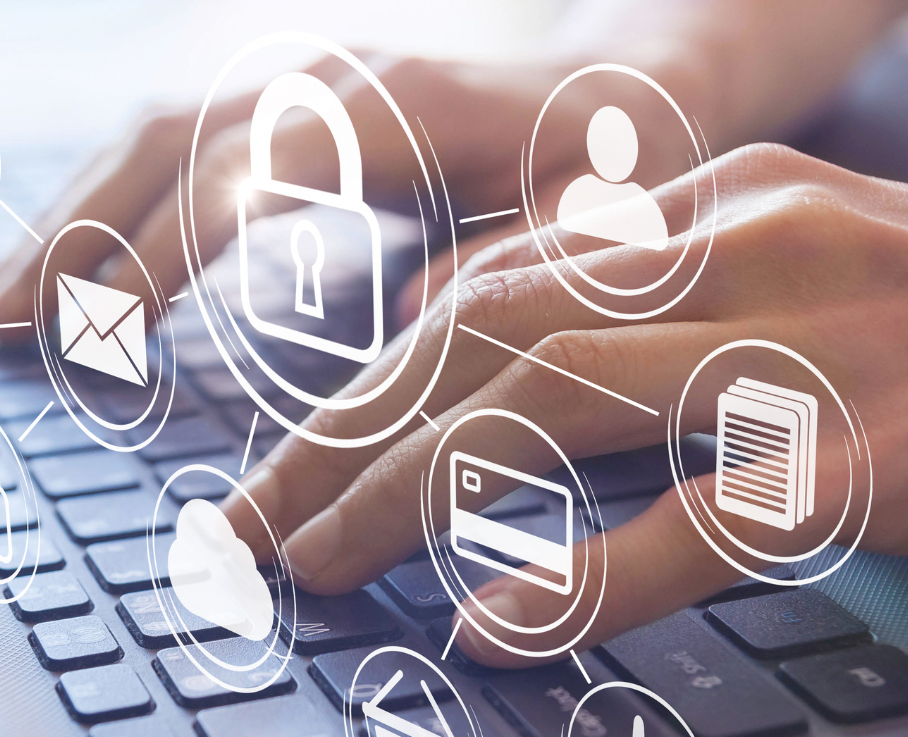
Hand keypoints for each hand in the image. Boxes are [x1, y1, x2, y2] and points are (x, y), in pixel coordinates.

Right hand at [0, 54, 639, 336]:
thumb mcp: (590, 217)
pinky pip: (173, 139)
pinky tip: (74, 251)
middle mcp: (321, 76)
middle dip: (77, 239)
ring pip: (150, 135)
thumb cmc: (608, 159)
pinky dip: (110, 198)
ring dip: (71, 215)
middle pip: (163, 147)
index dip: (159, 257)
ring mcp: (295, 77)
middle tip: (6, 328)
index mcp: (390, 107)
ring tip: (8, 301)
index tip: (97, 339)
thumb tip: (403, 326)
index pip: (236, 178)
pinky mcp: (285, 97)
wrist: (618, 79)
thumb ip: (505, 265)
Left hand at [223, 143, 907, 666]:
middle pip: (481, 341)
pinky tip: (498, 624)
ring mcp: (820, 345)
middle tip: (251, 531)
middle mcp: (751, 251)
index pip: (480, 293)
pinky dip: (593, 571)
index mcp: (714, 213)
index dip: (357, 388)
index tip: (277, 470)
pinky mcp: (887, 452)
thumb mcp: (756, 280)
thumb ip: (607, 288)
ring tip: (319, 567)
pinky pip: (714, 511)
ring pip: (554, 403)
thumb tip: (436, 314)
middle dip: (342, 439)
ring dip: (411, 493)